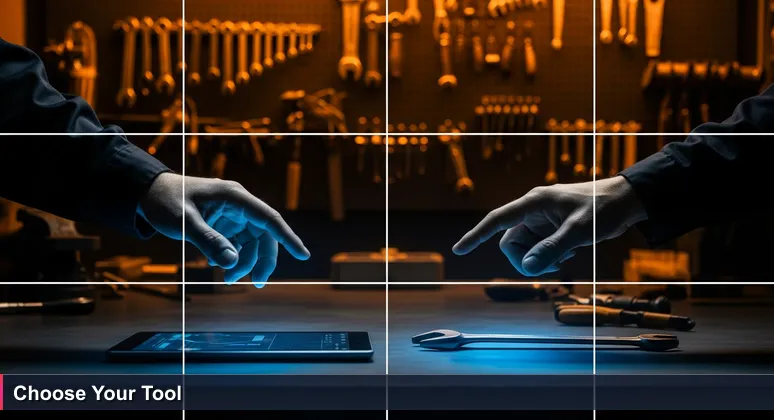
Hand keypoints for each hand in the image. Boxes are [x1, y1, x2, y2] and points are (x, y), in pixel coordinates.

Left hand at [138, 173, 309, 286]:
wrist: (150, 193)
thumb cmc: (166, 201)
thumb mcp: (184, 222)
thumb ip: (209, 241)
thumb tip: (232, 262)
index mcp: (234, 197)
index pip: (268, 218)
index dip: (287, 237)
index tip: (303, 255)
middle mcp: (239, 205)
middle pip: (264, 236)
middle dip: (262, 260)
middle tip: (255, 283)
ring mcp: (234, 215)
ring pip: (253, 243)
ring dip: (246, 263)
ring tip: (228, 279)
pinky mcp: (226, 224)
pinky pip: (239, 244)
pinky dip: (234, 258)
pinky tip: (220, 265)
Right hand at [452, 176, 646, 276]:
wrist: (626, 202)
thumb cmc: (603, 210)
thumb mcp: (579, 232)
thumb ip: (552, 250)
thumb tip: (528, 269)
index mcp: (534, 203)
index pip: (497, 220)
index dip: (476, 236)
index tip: (459, 250)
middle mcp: (533, 211)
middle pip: (510, 242)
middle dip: (524, 260)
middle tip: (549, 268)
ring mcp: (541, 220)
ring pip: (524, 248)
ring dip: (539, 259)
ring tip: (566, 256)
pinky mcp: (551, 228)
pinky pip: (538, 248)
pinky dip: (549, 256)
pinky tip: (570, 252)